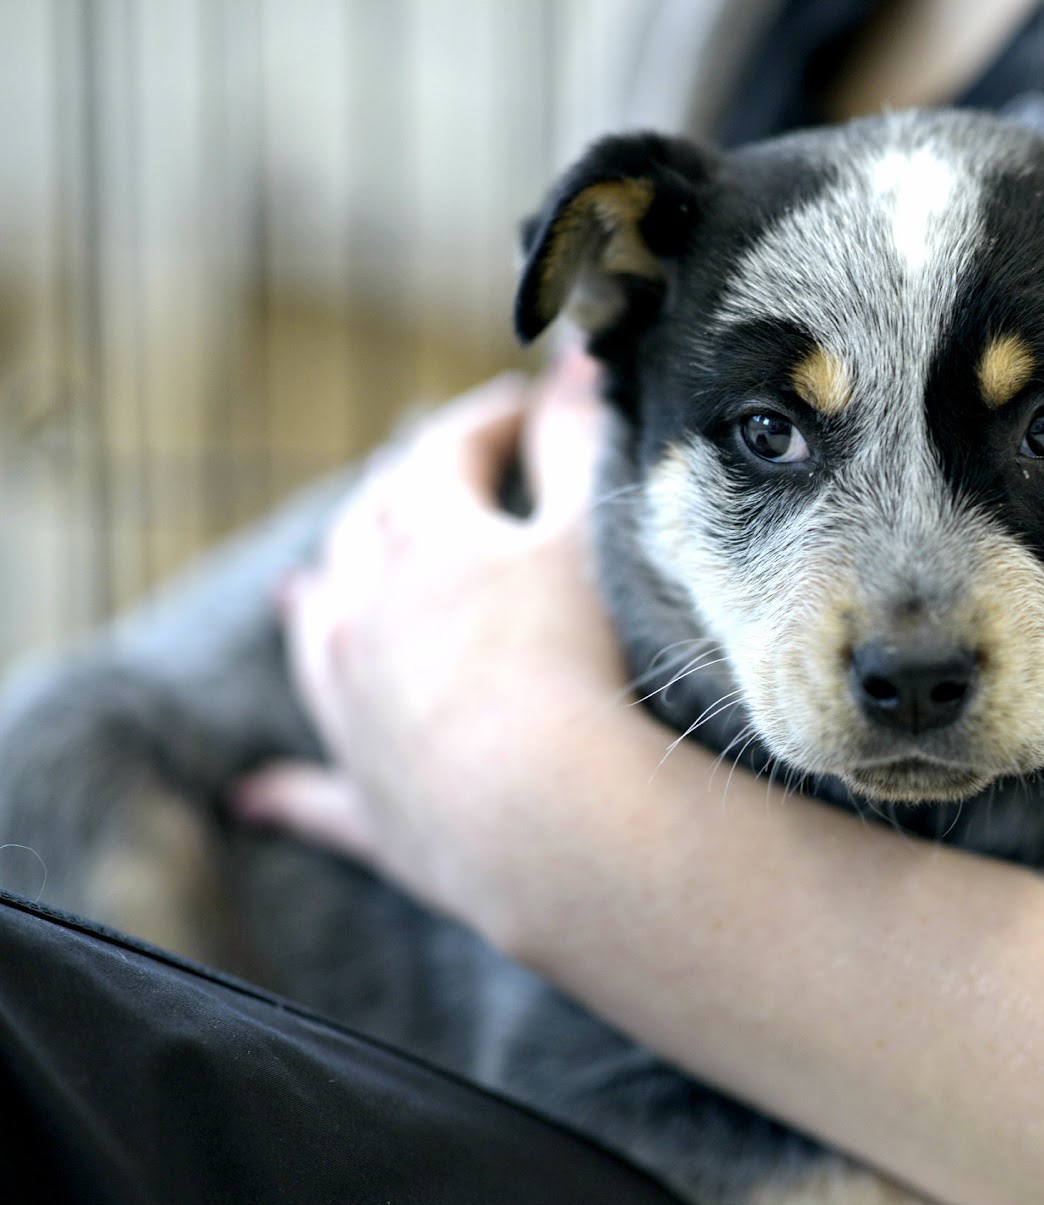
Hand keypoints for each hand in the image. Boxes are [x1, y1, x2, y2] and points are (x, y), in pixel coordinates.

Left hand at [234, 351, 630, 936]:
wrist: (542, 812)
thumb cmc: (577, 661)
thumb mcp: (587, 532)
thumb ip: (580, 439)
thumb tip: (579, 351)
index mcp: (421, 537)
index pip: (446, 450)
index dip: (492, 421)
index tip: (531, 407)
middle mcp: (361, 611)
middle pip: (368, 528)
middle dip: (405, 493)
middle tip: (443, 479)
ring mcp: (351, 706)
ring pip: (321, 632)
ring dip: (324, 598)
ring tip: (319, 584)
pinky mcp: (366, 800)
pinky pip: (314, 791)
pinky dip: (288, 789)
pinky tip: (255, 794)